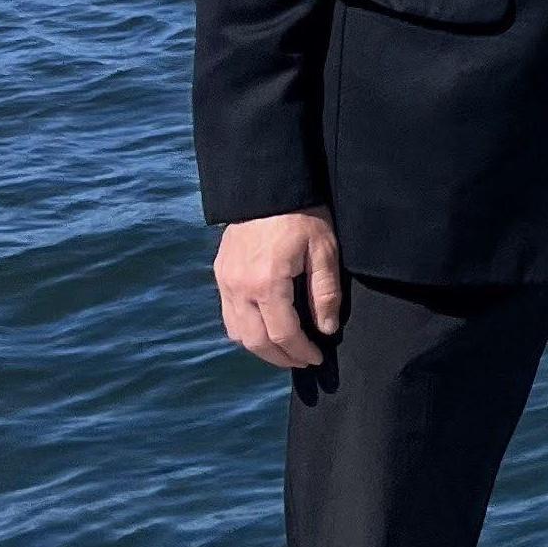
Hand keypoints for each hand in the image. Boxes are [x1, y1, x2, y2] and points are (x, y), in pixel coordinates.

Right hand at [215, 208, 345, 367]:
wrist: (266, 186)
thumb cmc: (301, 214)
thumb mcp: (324, 249)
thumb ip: (325, 292)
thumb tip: (327, 329)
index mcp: (267, 283)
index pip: (283, 334)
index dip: (301, 351)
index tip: (317, 357)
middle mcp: (240, 287)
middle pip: (256, 342)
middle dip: (281, 358)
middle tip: (303, 360)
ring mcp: (225, 282)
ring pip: (237, 333)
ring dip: (261, 348)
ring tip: (285, 350)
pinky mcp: (220, 274)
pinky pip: (228, 316)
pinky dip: (245, 332)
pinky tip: (265, 329)